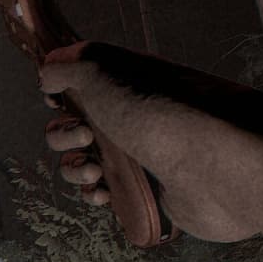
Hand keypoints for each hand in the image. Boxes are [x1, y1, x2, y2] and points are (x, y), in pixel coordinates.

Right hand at [39, 41, 258, 242]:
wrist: (216, 163)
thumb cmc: (157, 110)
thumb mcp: (98, 67)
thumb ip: (63, 64)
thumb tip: (46, 77)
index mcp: (119, 83)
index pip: (74, 84)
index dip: (56, 94)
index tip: (55, 99)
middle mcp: (129, 116)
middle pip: (71, 127)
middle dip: (62, 134)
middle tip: (85, 136)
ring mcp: (138, 155)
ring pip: (83, 164)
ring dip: (75, 169)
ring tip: (96, 171)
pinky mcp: (147, 193)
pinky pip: (105, 196)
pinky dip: (95, 196)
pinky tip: (104, 194)